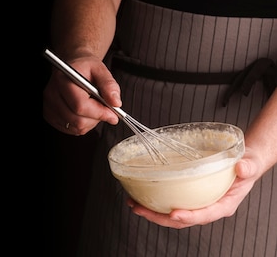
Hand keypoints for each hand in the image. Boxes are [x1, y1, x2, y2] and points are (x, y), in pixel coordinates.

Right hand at [42, 56, 121, 134]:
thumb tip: (115, 102)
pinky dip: (82, 125)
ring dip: (90, 122)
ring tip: (93, 107)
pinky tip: (85, 112)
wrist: (71, 68)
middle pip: (77, 120)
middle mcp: (52, 94)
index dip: (99, 113)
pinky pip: (71, 129)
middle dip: (96, 118)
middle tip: (105, 109)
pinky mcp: (50, 116)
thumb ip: (109, 85)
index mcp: (63, 80)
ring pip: (76, 127)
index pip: (80, 106)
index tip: (113, 114)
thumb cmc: (84, 68)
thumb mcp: (100, 69)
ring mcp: (49, 106)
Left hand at [127, 149, 262, 227]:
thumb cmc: (246, 165)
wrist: (242, 163)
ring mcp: (196, 203)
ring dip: (151, 212)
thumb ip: (247, 167)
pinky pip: (170, 203)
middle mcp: (207, 207)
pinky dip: (154, 201)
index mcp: (223, 205)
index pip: (204, 215)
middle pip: (182, 219)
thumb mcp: (250, 165)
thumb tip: (241, 167)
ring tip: (133, 204)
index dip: (189, 216)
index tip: (174, 214)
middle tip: (140, 209)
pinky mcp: (188, 197)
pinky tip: (140, 195)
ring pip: (172, 215)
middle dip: (159, 217)